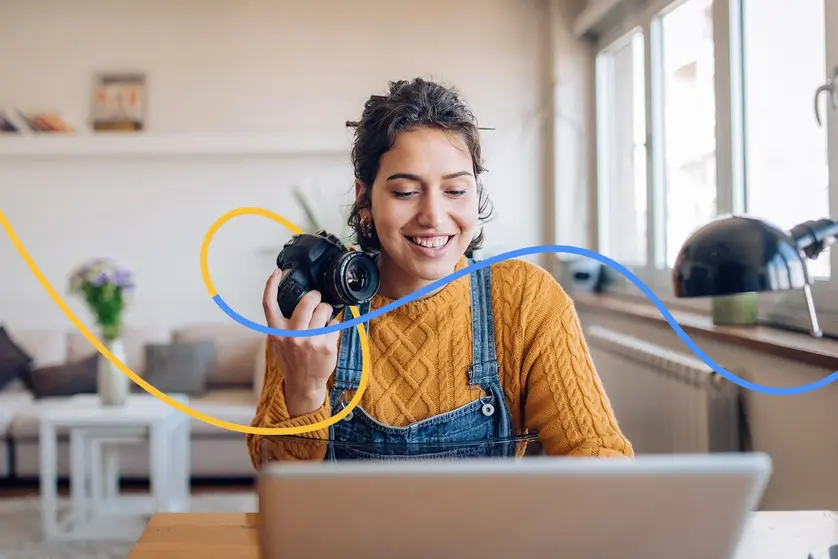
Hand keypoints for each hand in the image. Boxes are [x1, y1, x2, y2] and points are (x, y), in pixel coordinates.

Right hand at [262, 268, 340, 416]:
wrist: (304, 383)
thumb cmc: (292, 359)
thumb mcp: (278, 341)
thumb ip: (282, 323)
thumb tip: (293, 300)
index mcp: (277, 332)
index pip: (269, 304)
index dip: (271, 285)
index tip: (277, 272)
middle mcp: (292, 335)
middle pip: (306, 302)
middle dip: (315, 296)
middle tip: (317, 298)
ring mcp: (310, 341)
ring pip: (324, 310)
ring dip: (326, 311)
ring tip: (324, 319)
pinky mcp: (326, 346)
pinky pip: (335, 324)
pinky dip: (334, 325)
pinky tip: (329, 333)